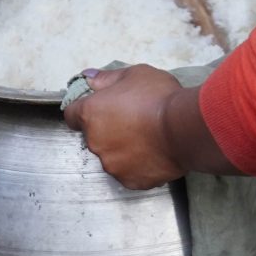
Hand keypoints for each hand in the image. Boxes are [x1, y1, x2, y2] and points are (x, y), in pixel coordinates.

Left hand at [64, 65, 187, 189]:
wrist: (184, 128)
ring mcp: (112, 165)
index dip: (84, 110)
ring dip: (122, 148)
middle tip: (132, 120)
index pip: (71, 115)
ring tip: (146, 138)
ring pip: (111, 156)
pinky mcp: (130, 181)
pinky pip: (129, 171)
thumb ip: (106, 78)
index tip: (100, 108)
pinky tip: (153, 153)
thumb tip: (89, 77)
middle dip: (107, 129)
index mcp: (90, 114)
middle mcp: (95, 142)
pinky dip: (137, 165)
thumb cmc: (157, 97)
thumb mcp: (133, 74)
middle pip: (93, 136)